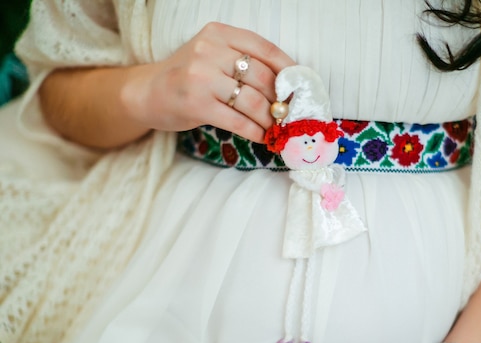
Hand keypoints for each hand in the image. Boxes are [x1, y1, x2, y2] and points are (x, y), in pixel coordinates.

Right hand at [123, 22, 294, 141]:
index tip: (299, 87)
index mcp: (219, 34)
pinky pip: (237, 121)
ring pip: (252, 102)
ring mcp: (201, 78)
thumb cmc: (187, 76)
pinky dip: (255, 132)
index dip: (288, 71)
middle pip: (262, 78)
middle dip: (280, 100)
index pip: (265, 49)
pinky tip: (262, 137)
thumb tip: (284, 87)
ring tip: (276, 128)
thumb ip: (243, 62)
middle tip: (288, 114)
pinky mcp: (196, 105)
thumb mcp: (212, 55)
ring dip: (270, 120)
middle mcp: (210, 51)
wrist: (147, 92)